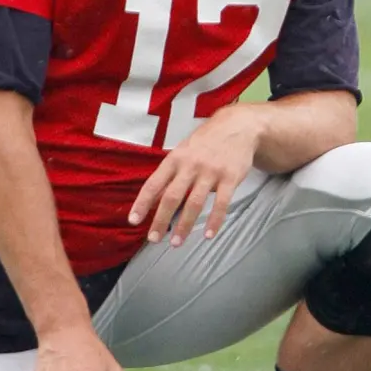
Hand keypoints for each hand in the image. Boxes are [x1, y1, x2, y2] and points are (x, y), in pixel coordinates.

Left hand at [128, 105, 259, 245]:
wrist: (237, 127)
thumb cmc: (205, 142)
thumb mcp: (183, 151)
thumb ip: (170, 174)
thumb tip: (154, 199)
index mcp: (175, 159)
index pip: (153, 183)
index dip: (142, 203)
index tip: (133, 220)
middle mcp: (190, 165)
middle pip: (171, 196)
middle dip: (161, 220)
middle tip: (153, 239)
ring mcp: (211, 171)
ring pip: (194, 203)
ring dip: (184, 225)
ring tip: (176, 243)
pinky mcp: (230, 177)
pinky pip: (221, 203)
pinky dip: (215, 221)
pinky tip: (209, 235)